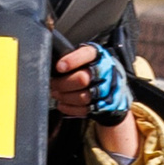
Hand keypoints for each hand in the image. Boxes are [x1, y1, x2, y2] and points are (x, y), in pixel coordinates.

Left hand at [53, 45, 139, 159]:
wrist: (113, 84)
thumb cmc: (91, 66)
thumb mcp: (85, 55)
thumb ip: (71, 56)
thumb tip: (50, 62)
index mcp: (98, 56)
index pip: (87, 54)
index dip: (72, 61)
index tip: (59, 67)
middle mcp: (105, 72)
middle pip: (82, 79)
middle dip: (63, 83)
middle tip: (53, 83)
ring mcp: (105, 90)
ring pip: (82, 97)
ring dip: (64, 96)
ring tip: (56, 93)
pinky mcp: (103, 105)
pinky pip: (84, 110)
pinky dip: (69, 108)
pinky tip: (62, 103)